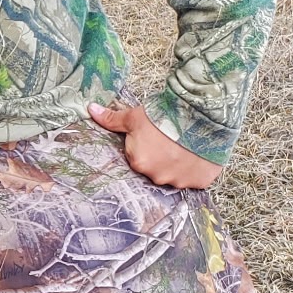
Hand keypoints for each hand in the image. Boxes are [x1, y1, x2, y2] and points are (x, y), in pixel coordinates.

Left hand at [87, 101, 222, 188]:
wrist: (201, 115)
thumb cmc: (165, 115)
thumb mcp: (135, 116)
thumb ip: (112, 119)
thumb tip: (91, 110)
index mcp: (138, 162)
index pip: (138, 158)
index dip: (146, 146)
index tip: (155, 137)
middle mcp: (158, 176)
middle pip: (156, 169)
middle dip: (162, 157)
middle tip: (170, 140)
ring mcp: (180, 181)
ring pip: (176, 175)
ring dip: (179, 164)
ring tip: (186, 146)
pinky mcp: (200, 181)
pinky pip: (195, 179)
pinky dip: (196, 169)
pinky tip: (197, 154)